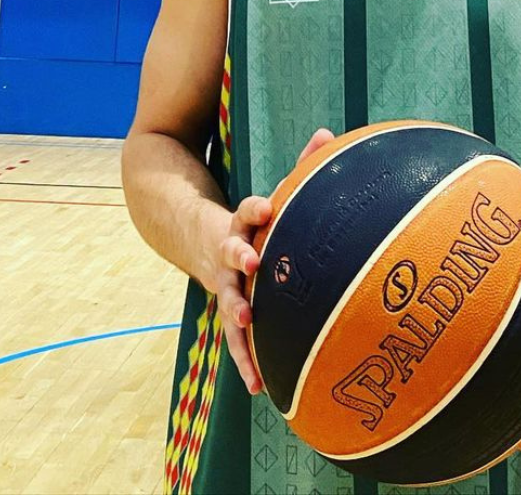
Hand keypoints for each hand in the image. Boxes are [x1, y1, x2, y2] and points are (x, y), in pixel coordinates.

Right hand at [216, 128, 334, 394]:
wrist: (189, 234)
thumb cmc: (252, 219)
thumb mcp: (272, 192)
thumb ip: (301, 166)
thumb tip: (331, 134)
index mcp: (242, 224)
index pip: (247, 212)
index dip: (255, 210)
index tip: (265, 209)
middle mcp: (229, 253)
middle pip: (230, 252)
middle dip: (238, 255)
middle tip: (251, 261)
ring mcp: (226, 283)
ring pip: (229, 298)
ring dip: (237, 309)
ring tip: (246, 320)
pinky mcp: (230, 308)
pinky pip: (238, 338)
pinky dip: (246, 359)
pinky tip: (259, 386)